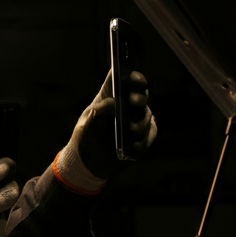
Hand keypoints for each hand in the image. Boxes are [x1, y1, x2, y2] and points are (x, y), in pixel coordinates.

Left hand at [55, 70, 156, 188]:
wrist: (92, 160)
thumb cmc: (88, 135)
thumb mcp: (86, 122)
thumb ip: (96, 111)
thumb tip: (112, 103)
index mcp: (113, 94)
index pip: (126, 79)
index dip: (133, 77)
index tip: (133, 78)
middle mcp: (129, 103)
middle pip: (141, 94)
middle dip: (139, 97)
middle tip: (133, 101)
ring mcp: (140, 118)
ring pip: (146, 116)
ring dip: (139, 123)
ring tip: (130, 129)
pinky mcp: (147, 134)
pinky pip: (149, 135)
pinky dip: (140, 142)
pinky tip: (130, 149)